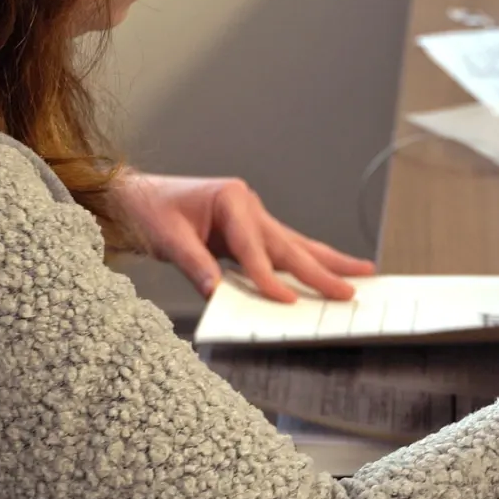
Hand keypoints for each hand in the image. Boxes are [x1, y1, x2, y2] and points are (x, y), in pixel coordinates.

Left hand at [116, 173, 374, 302]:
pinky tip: (326, 269)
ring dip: (328, 261)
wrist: (135, 197)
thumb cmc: (149, 211)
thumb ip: (193, 265)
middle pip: (289, 245)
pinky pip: (282, 249)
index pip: (254, 248)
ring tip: (363, 272)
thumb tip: (216, 293)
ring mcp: (252, 216)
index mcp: (231, 199)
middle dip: (321, 271)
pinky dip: (306, 261)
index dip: (269, 278)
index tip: (287, 302)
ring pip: (296, 244)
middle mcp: (248, 205)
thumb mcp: (166, 238)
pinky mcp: (249, 229)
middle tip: (349, 292)